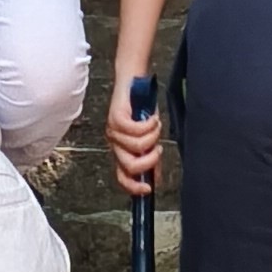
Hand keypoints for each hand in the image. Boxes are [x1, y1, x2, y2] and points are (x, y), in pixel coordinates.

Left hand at [107, 74, 162, 196]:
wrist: (133, 82)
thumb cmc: (141, 109)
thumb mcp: (149, 137)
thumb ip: (149, 156)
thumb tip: (156, 178)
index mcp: (121, 152)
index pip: (122, 177)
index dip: (134, 187)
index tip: (148, 189)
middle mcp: (115, 144)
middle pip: (130, 166)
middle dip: (149, 161)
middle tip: (158, 149)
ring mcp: (113, 131)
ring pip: (137, 146)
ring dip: (153, 136)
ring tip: (155, 126)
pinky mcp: (116, 117)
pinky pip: (136, 130)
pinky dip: (150, 125)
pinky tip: (152, 118)